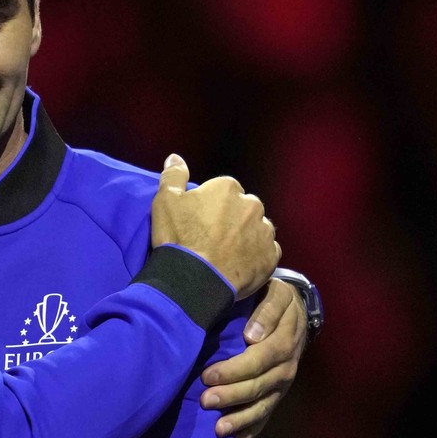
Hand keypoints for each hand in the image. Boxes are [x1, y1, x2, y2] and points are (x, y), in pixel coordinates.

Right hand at [150, 155, 279, 297]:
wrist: (193, 280)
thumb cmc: (178, 238)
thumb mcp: (165, 201)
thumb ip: (173, 175)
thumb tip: (175, 157)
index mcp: (228, 189)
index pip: (224, 190)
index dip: (212, 206)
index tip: (201, 222)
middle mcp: (252, 205)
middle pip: (244, 208)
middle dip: (233, 219)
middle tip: (213, 238)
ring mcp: (264, 232)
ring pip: (257, 229)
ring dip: (247, 236)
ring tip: (227, 254)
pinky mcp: (271, 257)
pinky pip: (266, 252)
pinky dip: (256, 256)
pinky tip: (239, 265)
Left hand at [198, 278, 305, 437]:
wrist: (294, 311)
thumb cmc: (276, 299)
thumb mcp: (276, 295)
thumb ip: (267, 312)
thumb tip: (252, 335)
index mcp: (284, 343)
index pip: (258, 360)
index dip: (233, 370)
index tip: (207, 376)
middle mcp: (285, 368)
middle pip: (258, 386)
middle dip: (230, 396)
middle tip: (205, 401)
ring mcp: (282, 385)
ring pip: (262, 407)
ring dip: (240, 420)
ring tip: (218, 431)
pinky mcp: (276, 395)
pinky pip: (266, 416)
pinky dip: (250, 431)